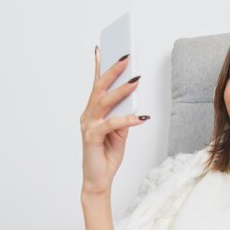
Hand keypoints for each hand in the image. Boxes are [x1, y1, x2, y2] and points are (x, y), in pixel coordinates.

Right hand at [79, 47, 148, 194]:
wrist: (98, 181)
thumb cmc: (107, 156)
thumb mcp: (120, 134)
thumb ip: (123, 117)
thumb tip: (132, 101)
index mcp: (92, 112)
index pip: (96, 85)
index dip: (99, 66)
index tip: (103, 48)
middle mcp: (87, 116)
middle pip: (100, 88)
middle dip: (113, 70)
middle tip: (126, 56)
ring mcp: (88, 126)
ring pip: (105, 102)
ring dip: (121, 90)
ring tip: (136, 79)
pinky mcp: (92, 138)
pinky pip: (112, 124)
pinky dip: (127, 120)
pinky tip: (141, 118)